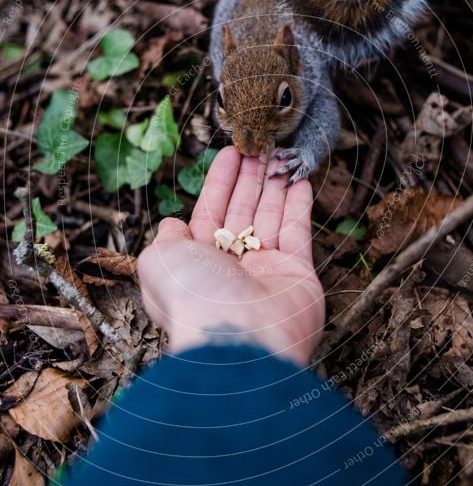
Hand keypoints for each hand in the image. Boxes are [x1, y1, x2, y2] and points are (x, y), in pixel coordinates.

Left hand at [138, 147, 324, 365]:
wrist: (238, 339)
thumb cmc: (193, 297)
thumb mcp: (158, 261)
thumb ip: (165, 239)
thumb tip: (172, 225)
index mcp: (198, 263)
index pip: (210, 213)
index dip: (220, 183)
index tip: (230, 153)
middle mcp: (232, 267)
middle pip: (242, 212)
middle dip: (249, 178)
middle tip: (258, 146)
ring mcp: (267, 271)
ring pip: (271, 218)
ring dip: (275, 185)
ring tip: (279, 154)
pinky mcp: (298, 275)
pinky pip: (299, 232)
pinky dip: (299, 205)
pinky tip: (300, 179)